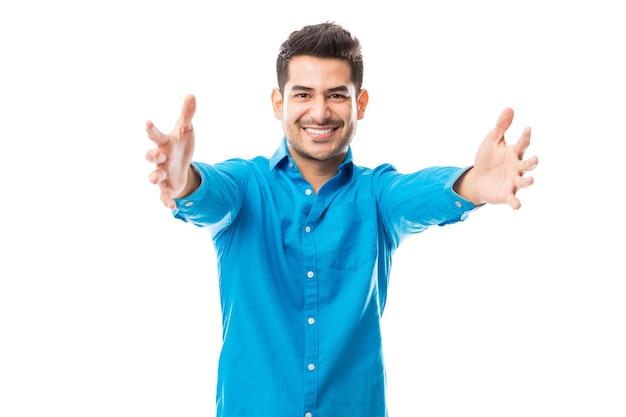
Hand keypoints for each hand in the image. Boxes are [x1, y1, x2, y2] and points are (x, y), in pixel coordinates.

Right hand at [145, 94, 197, 208]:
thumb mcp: (186, 130)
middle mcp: (160, 159)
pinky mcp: (167, 187)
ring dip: (154, 177)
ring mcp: (162, 173)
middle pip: (152, 156)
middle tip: (156, 153)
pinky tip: (171, 207)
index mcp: (164, 143)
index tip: (148, 122)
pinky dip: (166, 200)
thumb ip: (187, 114)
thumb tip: (191, 94)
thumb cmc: (180, 145)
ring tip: (154, 179)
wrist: (181, 166)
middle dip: (152, 155)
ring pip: (155, 176)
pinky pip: (164, 195)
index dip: (152, 130)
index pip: (156, 136)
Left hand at [458, 108, 537, 209]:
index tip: (527, 129)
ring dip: (528, 182)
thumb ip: (501, 127)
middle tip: (535, 159)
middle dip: (532, 163)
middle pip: (528, 164)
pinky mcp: (507, 194)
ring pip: (524, 182)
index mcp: (515, 152)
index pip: (522, 143)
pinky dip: (516, 202)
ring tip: (530, 181)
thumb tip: (510, 108)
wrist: (477, 178)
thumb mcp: (492, 140)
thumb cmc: (487, 158)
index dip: (525, 137)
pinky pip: (513, 199)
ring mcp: (513, 181)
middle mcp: (517, 167)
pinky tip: (517, 206)